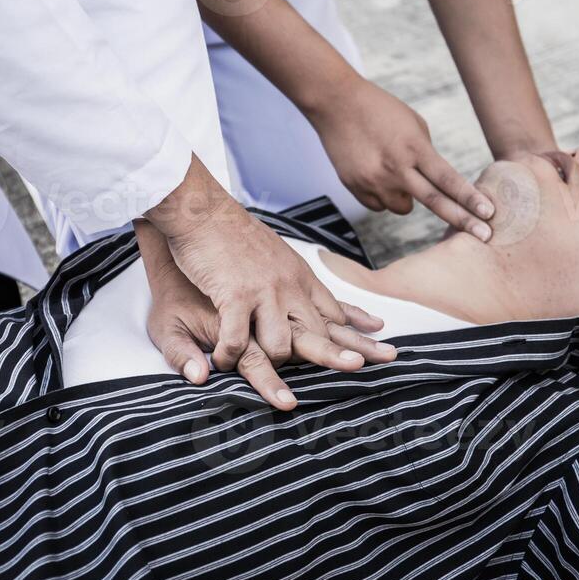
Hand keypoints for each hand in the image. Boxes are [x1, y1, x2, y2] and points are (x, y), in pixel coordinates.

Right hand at [143, 162, 390, 408]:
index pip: (334, 312)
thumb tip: (306, 289)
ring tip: (252, 369)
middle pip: (320, 333)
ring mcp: (264, 293)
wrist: (204, 210)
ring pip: (282, 346)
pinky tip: (222, 362)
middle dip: (337, 357)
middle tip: (356, 369)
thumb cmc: (233, 232)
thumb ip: (293, 277)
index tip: (374, 349)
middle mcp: (288, 287)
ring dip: (268, 366)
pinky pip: (237, 341)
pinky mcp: (235, 297)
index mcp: (299, 278)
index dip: (353, 335)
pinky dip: (229, 356)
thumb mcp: (277, 253)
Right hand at [308, 78, 493, 237]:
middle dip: (463, 220)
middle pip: (435, 202)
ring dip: (408, 198)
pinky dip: (383, 195)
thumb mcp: (414, 125)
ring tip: (395, 172)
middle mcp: (395, 167)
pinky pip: (379, 205)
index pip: (448, 179)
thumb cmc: (380, 109)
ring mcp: (373, 180)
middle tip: (485, 236)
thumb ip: (427, 155)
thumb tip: (435, 184)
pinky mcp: (355, 187)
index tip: (489, 213)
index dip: (470, 198)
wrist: (336, 103)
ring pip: (404, 208)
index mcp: (414, 147)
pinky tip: (375, 172)